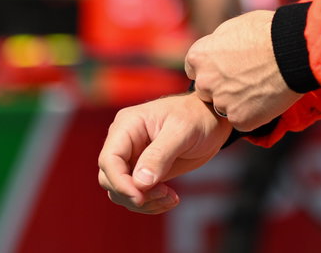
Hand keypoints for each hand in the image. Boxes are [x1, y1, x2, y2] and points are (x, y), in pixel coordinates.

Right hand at [98, 93, 230, 214]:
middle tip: (165, 194)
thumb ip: (160, 155)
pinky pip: (136, 195)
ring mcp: (132, 158)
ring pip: (120, 191)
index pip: (109, 159)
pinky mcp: (142, 172)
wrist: (211, 121)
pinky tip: (171, 199)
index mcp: (127, 125)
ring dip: (144, 203)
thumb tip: (140, 182)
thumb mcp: (182, 131)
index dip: (120, 182)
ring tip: (171, 198)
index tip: (140, 198)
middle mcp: (124, 142)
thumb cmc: (197, 117)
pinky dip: (151, 204)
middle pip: (110, 178)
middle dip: (134, 194)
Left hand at [185, 10, 301, 130]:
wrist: (292, 51)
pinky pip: (242, 120)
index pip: (194, 69)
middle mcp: (205, 81)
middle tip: (245, 80)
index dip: (211, 69)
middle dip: (220, 87)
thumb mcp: (233, 27)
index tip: (226, 68)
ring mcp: (221, 103)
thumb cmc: (267, 32)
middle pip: (206, 91)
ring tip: (260, 88)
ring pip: (224, 107)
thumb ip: (218, 44)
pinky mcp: (240, 119)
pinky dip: (253, 114)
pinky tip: (267, 100)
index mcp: (199, 56)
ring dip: (237, 102)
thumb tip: (217, 49)